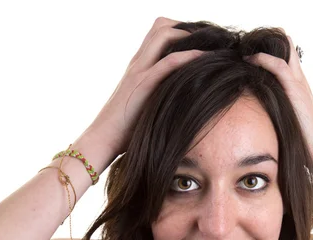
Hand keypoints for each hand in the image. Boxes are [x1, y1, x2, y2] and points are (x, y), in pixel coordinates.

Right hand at [82, 17, 203, 151]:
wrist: (102, 140)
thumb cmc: (124, 130)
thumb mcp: (145, 106)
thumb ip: (159, 97)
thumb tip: (183, 102)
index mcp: (137, 66)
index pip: (157, 33)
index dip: (179, 30)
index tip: (201, 41)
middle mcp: (137, 63)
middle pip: (160, 26)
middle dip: (186, 27)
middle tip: (208, 40)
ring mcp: (139, 71)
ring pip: (163, 35)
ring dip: (189, 35)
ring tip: (210, 45)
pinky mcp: (142, 85)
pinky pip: (168, 62)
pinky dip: (189, 56)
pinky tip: (205, 58)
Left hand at [243, 35, 312, 175]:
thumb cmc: (305, 145)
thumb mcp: (286, 124)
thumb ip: (274, 116)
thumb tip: (253, 121)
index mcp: (298, 88)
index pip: (286, 60)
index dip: (270, 51)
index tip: (249, 52)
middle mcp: (300, 82)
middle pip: (288, 49)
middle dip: (269, 41)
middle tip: (247, 44)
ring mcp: (299, 85)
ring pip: (285, 52)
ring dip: (264, 46)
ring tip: (245, 46)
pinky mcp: (296, 91)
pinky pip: (279, 67)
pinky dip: (264, 59)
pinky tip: (250, 59)